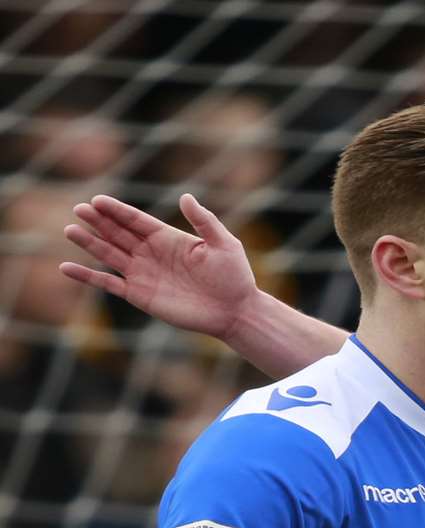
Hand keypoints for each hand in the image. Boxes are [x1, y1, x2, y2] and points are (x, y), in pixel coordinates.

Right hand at [60, 193, 257, 339]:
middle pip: (118, 233)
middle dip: (98, 221)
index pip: (135, 220)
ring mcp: (143, 273)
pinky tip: (66, 268)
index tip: (97, 200)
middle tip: (79, 209)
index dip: (117, 210)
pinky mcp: (139, 294)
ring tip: (70, 230)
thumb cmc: (234, 276)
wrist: (235, 311)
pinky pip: (108, 283)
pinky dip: (87, 276)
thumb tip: (185, 196)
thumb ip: (204, 221)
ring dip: (89, 242)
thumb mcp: (224, 244)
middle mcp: (151, 253)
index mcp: (168, 238)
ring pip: (109, 254)